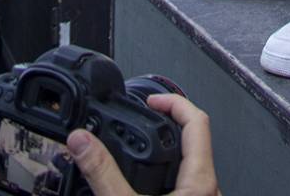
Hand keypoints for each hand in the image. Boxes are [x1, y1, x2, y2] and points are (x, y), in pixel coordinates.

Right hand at [67, 94, 219, 195]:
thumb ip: (103, 173)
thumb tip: (82, 141)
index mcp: (200, 181)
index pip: (197, 121)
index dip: (172, 102)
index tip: (150, 101)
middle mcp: (207, 190)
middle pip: (196, 140)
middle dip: (169, 124)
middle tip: (147, 117)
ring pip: (192, 164)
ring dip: (168, 151)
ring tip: (146, 146)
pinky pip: (185, 184)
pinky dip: (167, 174)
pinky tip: (147, 183)